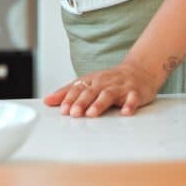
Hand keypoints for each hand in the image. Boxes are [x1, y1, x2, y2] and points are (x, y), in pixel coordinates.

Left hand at [43, 61, 159, 117]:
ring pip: (108, 95)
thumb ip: (67, 92)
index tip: (62, 109)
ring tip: (91, 114)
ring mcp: (120, 87)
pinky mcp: (135, 92)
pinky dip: (129, 105)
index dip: (69, 98)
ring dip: (99, 104)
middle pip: (91, 92)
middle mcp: (104, 82)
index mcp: (91, 80)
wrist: (138, 71)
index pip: (77, 88)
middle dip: (81, 102)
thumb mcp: (87, 83)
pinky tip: (125, 112)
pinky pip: (133, 98)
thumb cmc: (109, 80)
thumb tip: (47, 101)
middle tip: (73, 114)